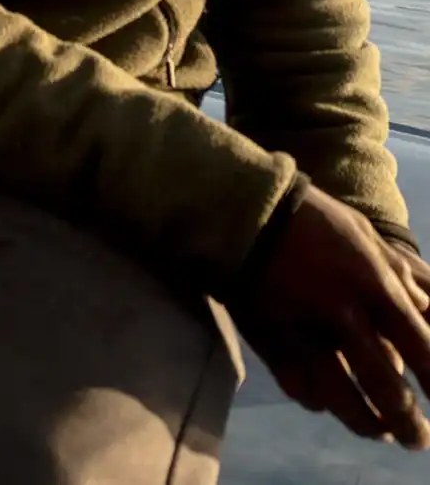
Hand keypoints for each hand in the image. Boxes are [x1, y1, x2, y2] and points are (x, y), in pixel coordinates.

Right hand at [236, 187, 429, 447]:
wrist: (241, 211)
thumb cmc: (312, 219)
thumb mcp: (366, 237)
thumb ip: (399, 276)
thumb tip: (426, 309)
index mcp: (374, 287)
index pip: (422, 349)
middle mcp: (343, 317)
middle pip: (384, 387)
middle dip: (407, 421)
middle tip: (418, 440)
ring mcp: (303, 333)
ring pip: (341, 400)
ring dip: (366, 424)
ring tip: (380, 433)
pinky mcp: (269, 341)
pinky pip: (299, 387)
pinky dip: (318, 402)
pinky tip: (329, 404)